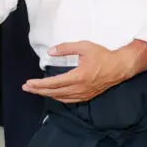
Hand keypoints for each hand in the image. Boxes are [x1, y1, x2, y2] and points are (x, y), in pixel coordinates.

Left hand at [22, 41, 140, 103]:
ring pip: (61, 98)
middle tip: (26, 88)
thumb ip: (66, 49)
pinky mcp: (87, 96)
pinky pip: (69, 100)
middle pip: (54, 92)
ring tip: (36, 91)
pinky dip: (58, 97)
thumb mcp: (84, 47)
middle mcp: (79, 88)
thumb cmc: (102, 55)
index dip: (39, 84)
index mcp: (78, 76)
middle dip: (38, 90)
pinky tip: (53, 94)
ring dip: (47, 94)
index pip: (54, 83)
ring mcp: (84, 94)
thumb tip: (50, 51)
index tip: (28, 83)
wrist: (120, 67)